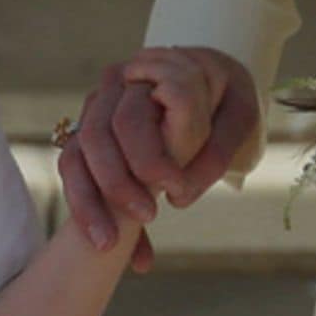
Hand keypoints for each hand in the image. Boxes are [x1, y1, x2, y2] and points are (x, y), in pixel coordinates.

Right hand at [57, 48, 257, 270]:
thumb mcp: (239, 114)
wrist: (212, 86)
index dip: (148, 159)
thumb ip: (215, 149)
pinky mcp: (88, 137)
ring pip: (76, 156)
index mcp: (148, 70)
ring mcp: (96, 110)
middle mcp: (113, 86)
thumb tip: (179, 198)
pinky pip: (75, 173)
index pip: (131, 117)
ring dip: (89, 204)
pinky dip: (87, 210)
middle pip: (97, 137)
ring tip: (109, 246)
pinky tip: (111, 245)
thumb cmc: (225, 98)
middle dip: (118, 185)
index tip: (176, 192)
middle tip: (150, 218)